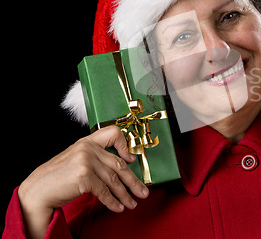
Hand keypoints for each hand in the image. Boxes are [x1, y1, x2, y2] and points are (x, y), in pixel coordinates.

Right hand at [18, 126, 148, 238]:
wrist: (37, 191)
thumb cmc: (57, 178)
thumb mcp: (76, 159)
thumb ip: (95, 158)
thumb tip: (122, 166)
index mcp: (86, 142)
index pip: (112, 133)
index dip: (126, 145)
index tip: (133, 159)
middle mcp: (87, 148)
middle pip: (118, 164)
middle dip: (133, 181)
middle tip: (143, 191)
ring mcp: (85, 161)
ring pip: (113, 180)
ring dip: (125, 195)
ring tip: (131, 203)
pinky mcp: (84, 176)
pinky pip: (104, 191)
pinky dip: (113, 201)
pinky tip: (118, 207)